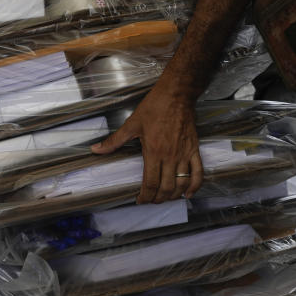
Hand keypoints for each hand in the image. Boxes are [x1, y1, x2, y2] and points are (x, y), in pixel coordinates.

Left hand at [91, 84, 203, 202]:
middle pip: (166, 188)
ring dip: (173, 195)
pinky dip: (195, 186)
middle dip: (157, 199)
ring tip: (165, 198)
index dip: (145, 196)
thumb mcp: (132, 124)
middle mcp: (170, 156)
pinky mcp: (194, 150)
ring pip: (181, 184)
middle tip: (151, 200)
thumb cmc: (155, 107)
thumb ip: (114, 140)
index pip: (150, 183)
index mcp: (153, 152)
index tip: (140, 199)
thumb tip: (96, 149)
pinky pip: (198, 173)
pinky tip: (188, 193)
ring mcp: (184, 154)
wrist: (176, 95)